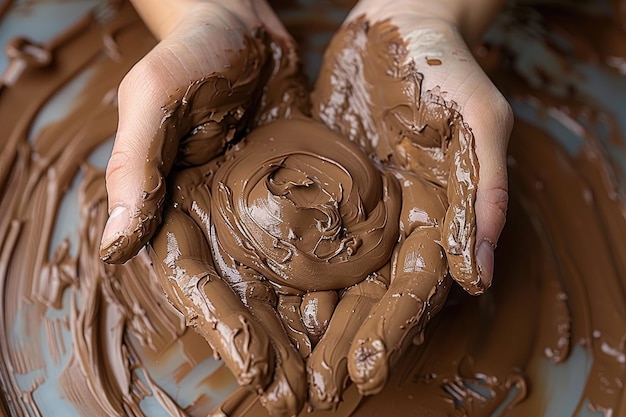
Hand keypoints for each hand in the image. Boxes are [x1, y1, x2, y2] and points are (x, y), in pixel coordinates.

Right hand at [100, 1, 308, 414]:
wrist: (238, 21)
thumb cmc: (191, 52)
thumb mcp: (156, 98)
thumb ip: (134, 167)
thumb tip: (114, 248)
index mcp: (172, 207)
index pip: (196, 281)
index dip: (225, 328)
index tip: (257, 371)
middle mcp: (215, 217)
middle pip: (241, 294)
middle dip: (270, 345)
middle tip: (300, 395)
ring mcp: (256, 208)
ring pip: (279, 277)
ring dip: (303, 324)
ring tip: (331, 369)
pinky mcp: (293, 190)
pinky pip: (313, 239)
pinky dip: (331, 273)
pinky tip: (355, 304)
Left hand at [307, 0, 511, 402]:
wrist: (400, 19)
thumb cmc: (443, 64)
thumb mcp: (477, 120)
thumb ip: (484, 193)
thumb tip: (480, 275)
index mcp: (438, 215)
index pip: (416, 286)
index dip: (393, 329)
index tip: (365, 369)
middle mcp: (397, 222)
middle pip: (373, 295)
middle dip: (350, 342)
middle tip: (320, 389)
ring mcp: (358, 207)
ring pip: (338, 275)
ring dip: (318, 322)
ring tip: (292, 364)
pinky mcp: (323, 186)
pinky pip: (304, 234)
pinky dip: (290, 271)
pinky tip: (270, 300)